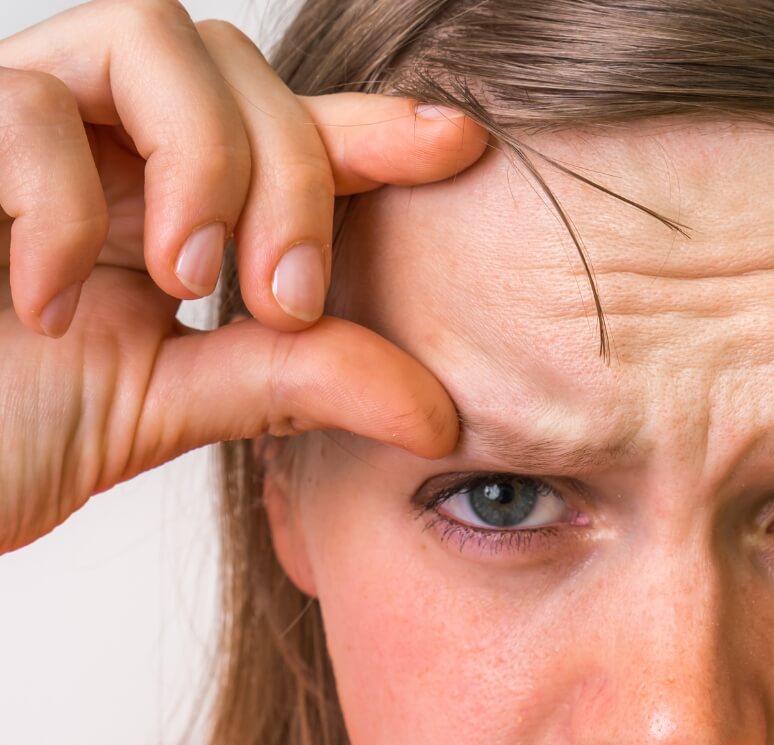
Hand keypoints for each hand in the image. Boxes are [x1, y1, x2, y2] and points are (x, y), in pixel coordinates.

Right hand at [0, 0, 488, 553]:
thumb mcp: (166, 405)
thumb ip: (295, 382)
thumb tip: (439, 411)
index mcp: (164, 200)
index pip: (289, 133)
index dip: (376, 130)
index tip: (461, 145)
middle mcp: (100, 143)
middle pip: (242, 69)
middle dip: (295, 174)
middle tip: (288, 301)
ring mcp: (15, 122)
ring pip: (152, 37)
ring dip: (205, 160)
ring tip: (192, 281)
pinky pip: (24, 102)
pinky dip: (64, 205)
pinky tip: (50, 300)